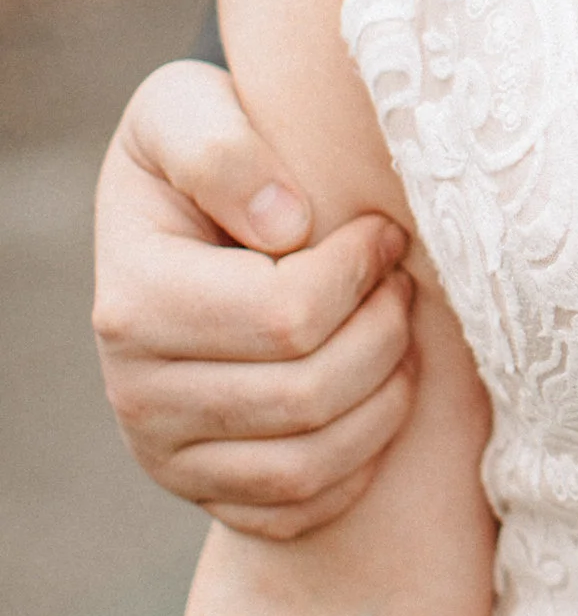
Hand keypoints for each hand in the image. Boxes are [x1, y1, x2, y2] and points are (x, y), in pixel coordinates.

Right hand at [92, 62, 415, 537]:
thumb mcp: (187, 107)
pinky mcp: (206, 493)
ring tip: (399, 333)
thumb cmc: (205, 158)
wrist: (184, 224)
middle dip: (384, 332)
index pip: (286, 316)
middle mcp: (137, 393)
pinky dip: (359, 462)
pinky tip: (375, 395)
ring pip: (310, 462)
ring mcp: (167, 454)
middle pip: (307, 395)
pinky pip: (301, 508)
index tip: (384, 234)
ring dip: (385, 396)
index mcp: (133, 302)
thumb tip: (282, 224)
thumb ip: (221, 145)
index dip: (359, 274)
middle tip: (405, 284)